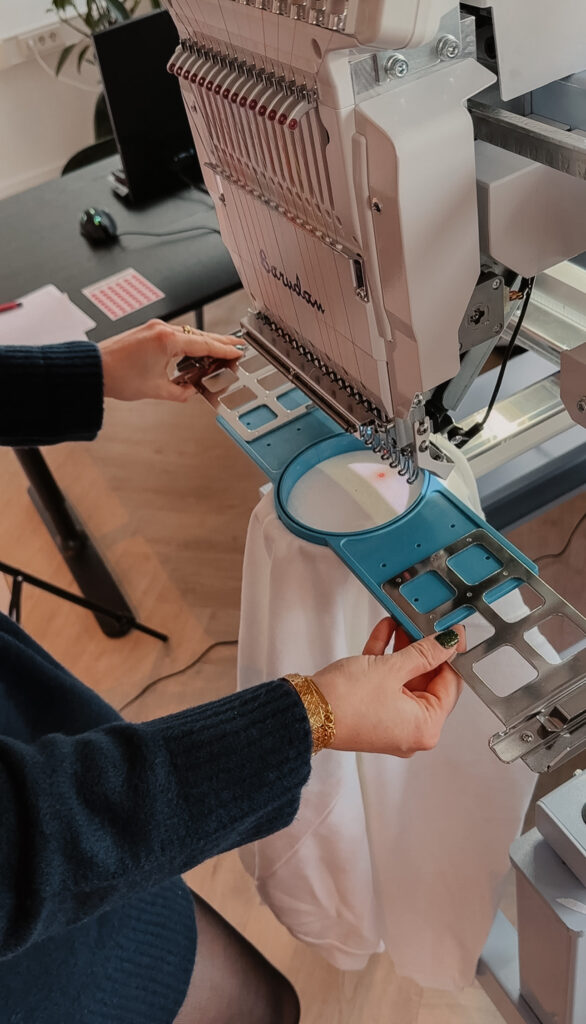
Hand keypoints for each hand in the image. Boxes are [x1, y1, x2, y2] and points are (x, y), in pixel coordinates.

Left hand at [99, 319, 243, 402]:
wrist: (93, 369)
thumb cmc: (118, 377)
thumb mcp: (156, 390)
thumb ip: (180, 392)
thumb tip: (192, 391)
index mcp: (167, 341)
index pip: (204, 344)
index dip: (224, 350)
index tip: (238, 351)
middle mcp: (162, 329)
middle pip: (199, 335)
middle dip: (218, 342)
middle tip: (236, 346)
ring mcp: (154, 328)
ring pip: (187, 334)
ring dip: (203, 342)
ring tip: (219, 350)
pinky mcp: (148, 331)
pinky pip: (175, 335)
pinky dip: (188, 342)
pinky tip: (194, 351)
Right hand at [312, 618, 464, 756]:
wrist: (304, 711)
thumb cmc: (345, 703)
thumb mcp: (392, 669)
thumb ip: (424, 653)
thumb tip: (447, 644)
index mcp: (425, 728)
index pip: (449, 685)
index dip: (450, 654)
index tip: (451, 633)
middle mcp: (410, 730)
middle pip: (427, 680)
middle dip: (422, 648)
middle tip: (424, 623)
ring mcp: (390, 721)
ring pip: (405, 678)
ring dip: (403, 649)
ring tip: (402, 622)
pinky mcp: (372, 710)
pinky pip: (387, 681)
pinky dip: (386, 658)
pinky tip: (386, 632)